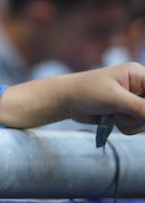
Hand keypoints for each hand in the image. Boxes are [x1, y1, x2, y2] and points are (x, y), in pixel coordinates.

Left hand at [0, 63, 144, 131]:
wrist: (65, 100)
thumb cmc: (86, 92)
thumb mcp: (114, 98)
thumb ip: (140, 107)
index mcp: (139, 75)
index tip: (141, 113)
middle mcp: (140, 87)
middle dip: (140, 117)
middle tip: (121, 112)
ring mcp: (134, 101)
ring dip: (131, 123)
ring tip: (112, 114)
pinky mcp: (128, 113)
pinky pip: (138, 127)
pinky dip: (126, 127)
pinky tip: (111, 119)